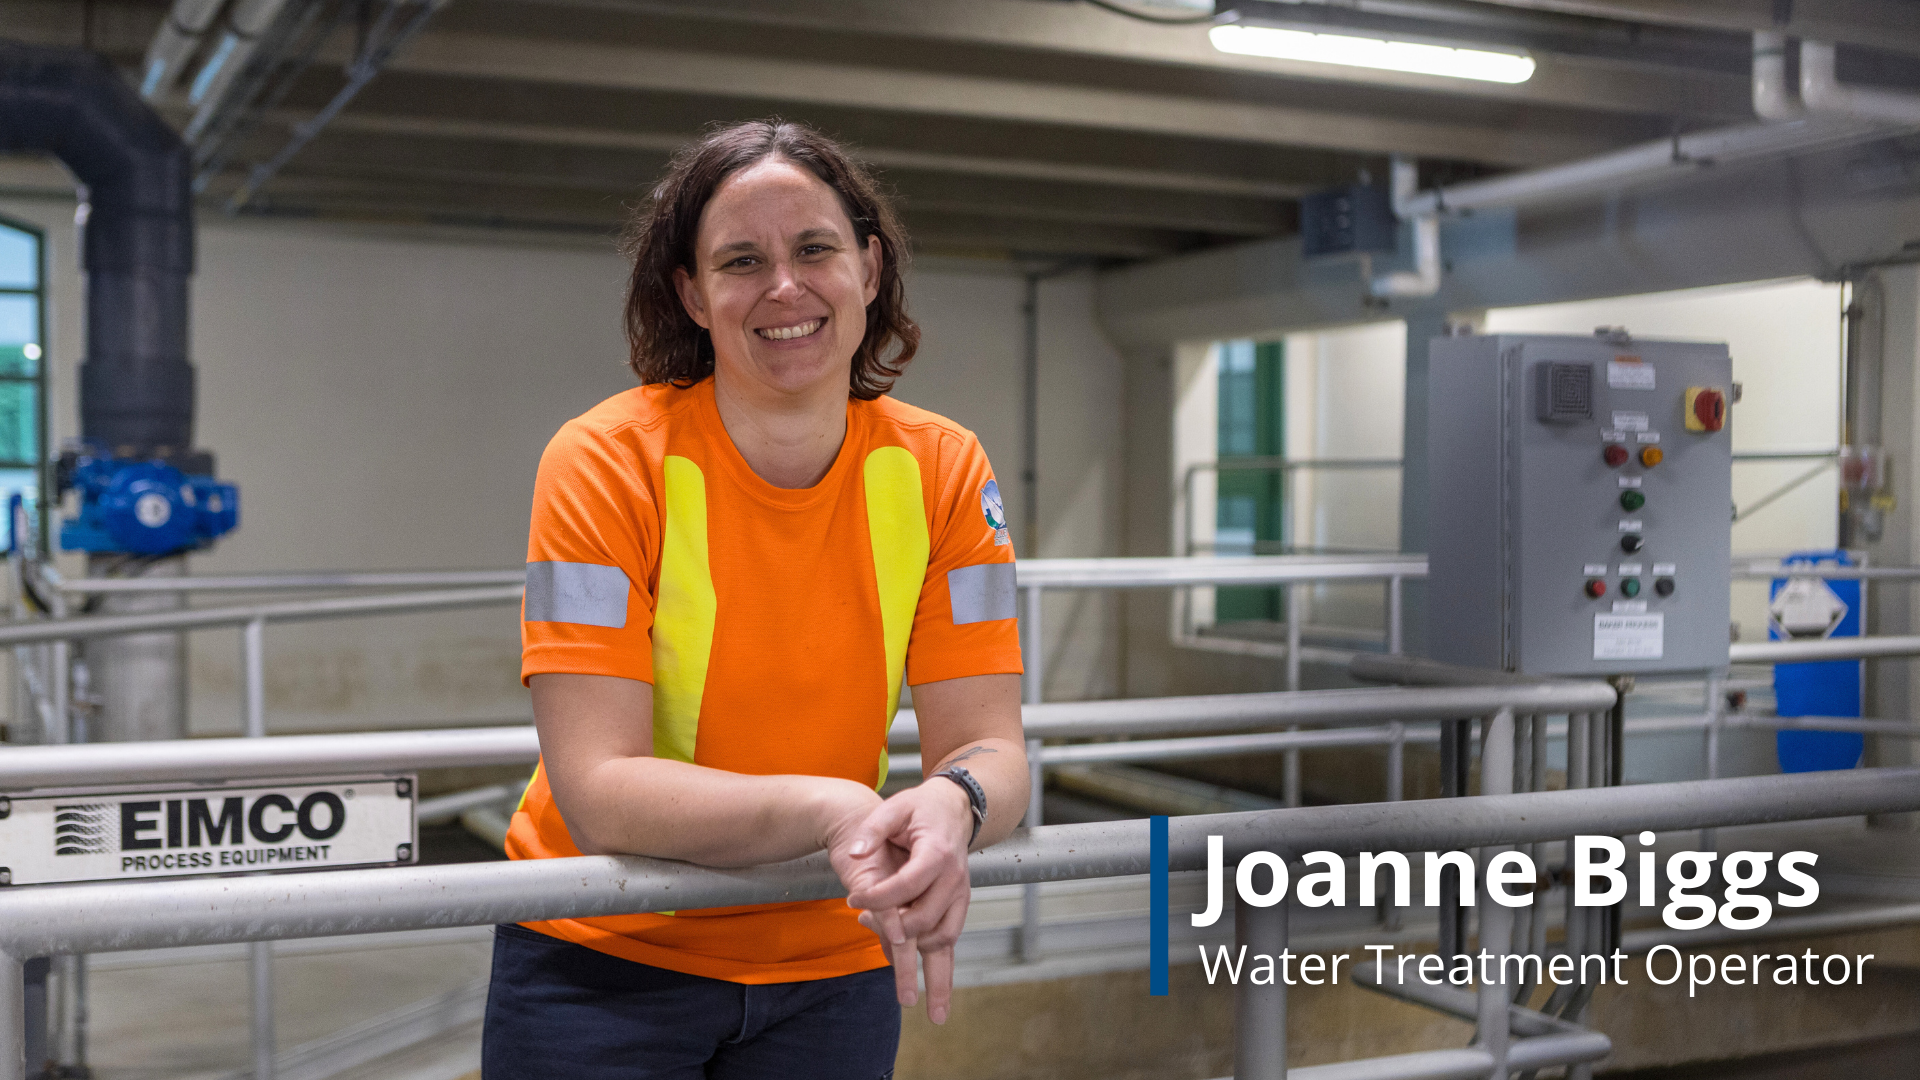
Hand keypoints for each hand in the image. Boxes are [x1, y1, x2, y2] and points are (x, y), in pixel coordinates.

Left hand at [830, 780, 973, 1023]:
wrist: (955, 808)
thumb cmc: (921, 808)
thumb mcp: (893, 808)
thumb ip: (871, 830)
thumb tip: (854, 853)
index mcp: (937, 854)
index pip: (905, 885)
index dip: (877, 897)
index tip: (851, 899)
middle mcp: (954, 879)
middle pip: (923, 919)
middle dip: (892, 932)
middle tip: (861, 922)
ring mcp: (959, 895)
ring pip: (943, 939)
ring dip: (922, 964)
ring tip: (906, 995)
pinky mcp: (958, 905)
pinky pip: (950, 939)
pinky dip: (939, 964)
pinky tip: (926, 987)